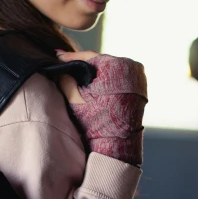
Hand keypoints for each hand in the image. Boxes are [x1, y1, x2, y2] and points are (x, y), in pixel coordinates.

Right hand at [56, 50, 147, 164]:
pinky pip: (119, 77)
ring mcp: (138, 76)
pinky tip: (93, 82)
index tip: (57, 55)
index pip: (89, 57)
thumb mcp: (76, 98)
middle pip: (100, 62)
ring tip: (76, 72)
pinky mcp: (140, 87)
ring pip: (110, 69)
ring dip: (94, 71)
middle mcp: (132, 66)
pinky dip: (106, 79)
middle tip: (65, 63)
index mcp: (118, 64)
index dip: (70, 57)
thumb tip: (60, 70)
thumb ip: (65, 80)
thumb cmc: (97, 121)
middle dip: (82, 64)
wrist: (117, 143)